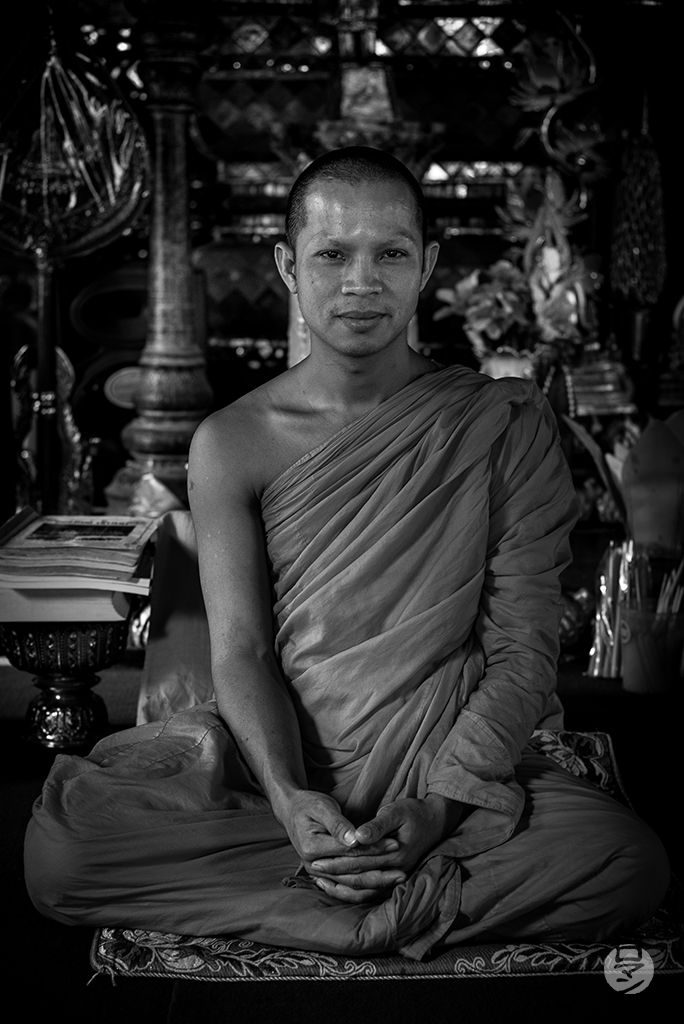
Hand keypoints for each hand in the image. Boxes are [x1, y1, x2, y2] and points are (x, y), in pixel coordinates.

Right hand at [279, 789, 404, 898]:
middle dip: (379, 871)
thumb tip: (355, 840)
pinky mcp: (324, 875)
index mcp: (312, 848)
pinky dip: (364, 889)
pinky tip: (382, 887)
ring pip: (350, 885)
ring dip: (375, 885)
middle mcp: (314, 865)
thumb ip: (338, 825)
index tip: (396, 843)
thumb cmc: (309, 804)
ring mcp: (318, 873)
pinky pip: (345, 888)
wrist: (292, 810)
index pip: (350, 851)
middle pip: (352, 873)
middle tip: (404, 870)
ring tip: (398, 880)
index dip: (374, 848)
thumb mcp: (322, 807)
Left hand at [309, 794, 463, 904]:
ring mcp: (397, 875)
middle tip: (313, 872)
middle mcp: (396, 869)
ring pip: (366, 891)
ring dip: (342, 888)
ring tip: (321, 882)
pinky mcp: (395, 876)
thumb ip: (377, 826)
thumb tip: (357, 836)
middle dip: (334, 876)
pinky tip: (340, 886)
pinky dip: (355, 891)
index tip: (316, 861)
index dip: (336, 862)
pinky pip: (373, 890)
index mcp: (395, 853)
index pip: (359, 861)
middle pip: (360, 877)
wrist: (436, 820)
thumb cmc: (414, 812)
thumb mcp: (396, 811)